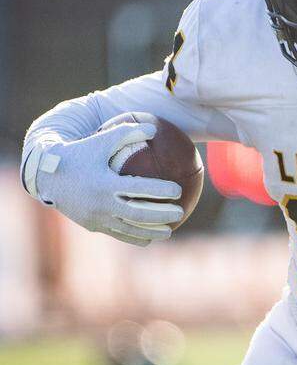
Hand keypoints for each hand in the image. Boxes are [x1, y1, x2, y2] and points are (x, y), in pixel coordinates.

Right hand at [31, 116, 183, 245]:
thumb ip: (127, 133)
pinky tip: (150, 237)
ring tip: (170, 230)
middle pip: (137, 213)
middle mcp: (101, 203)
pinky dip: (135, 237)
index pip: (139, 189)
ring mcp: (96, 217)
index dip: (160, 191)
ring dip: (151, 231)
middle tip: (180, 212)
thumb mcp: (101, 140)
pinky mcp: (93, 226)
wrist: (47, 175)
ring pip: (129, 229)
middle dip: (161, 215)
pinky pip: (118, 234)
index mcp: (105, 183)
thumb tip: (154, 128)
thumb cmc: (79, 153)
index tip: (178, 190)